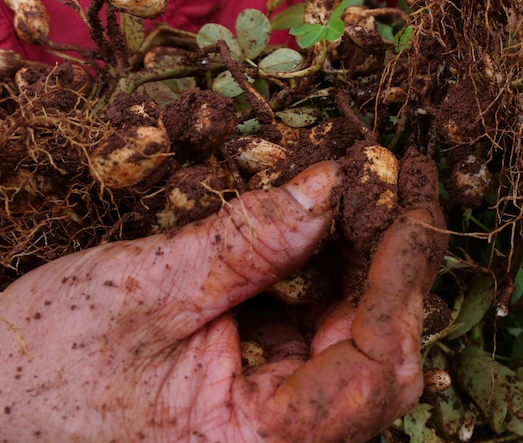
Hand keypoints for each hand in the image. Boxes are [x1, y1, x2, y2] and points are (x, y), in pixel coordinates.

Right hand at [0, 159, 444, 441]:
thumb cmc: (36, 371)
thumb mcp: (140, 293)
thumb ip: (245, 242)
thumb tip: (328, 186)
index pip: (375, 370)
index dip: (403, 281)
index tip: (409, 203)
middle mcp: (279, 439)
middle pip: (378, 352)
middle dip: (389, 262)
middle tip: (388, 183)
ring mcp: (272, 416)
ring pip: (352, 336)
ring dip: (358, 260)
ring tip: (354, 191)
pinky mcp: (258, 389)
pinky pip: (312, 330)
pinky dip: (318, 273)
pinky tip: (312, 224)